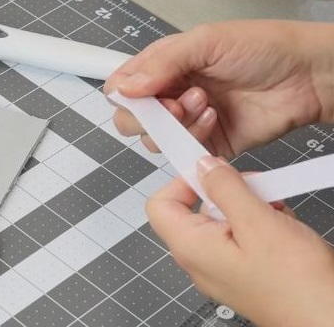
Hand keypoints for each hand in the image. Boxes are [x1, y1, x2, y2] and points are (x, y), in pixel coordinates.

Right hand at [104, 20, 333, 157]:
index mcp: (165, 64)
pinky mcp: (207, 142)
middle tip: (172, 103)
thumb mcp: (206, 41)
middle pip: (131, 117)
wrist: (307, 76)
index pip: (123, 85)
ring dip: (176, 124)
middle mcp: (172, 92)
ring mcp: (188, 119)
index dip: (125, 94)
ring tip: (204, 102)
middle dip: (148, 115)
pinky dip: (194, 138)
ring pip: (155, 138)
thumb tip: (125, 87)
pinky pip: (183, 152)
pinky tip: (214, 118)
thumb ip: (162, 63)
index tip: (143, 95)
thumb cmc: (264, 47)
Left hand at [147, 156, 333, 326]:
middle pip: (196, 209)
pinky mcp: (241, 270)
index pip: (160, 205)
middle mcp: (199, 259)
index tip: (209, 171)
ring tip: (276, 213)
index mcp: (191, 247)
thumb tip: (203, 166)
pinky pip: (240, 236)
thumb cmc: (296, 285)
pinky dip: (260, 224)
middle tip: (256, 191)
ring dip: (250, 208)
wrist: (327, 320)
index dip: (181, 183)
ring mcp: (220, 267)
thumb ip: (225, 188)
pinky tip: (282, 227)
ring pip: (223, 220)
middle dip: (228, 193)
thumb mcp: (257, 221)